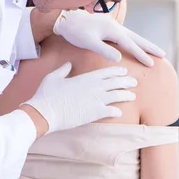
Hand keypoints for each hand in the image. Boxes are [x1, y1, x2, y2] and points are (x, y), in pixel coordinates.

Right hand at [22, 62, 136, 133]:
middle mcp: (94, 87)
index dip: (117, 71)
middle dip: (126, 81)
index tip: (124, 71)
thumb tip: (68, 64)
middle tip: (134, 82)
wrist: (45, 112)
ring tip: (132, 96)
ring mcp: (96, 100)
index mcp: (85, 77)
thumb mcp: (53, 77)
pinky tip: (119, 112)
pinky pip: (111, 111)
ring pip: (117, 96)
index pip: (106, 72)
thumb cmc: (47, 95)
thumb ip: (63, 70)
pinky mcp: (95, 114)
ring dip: (126, 95)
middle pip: (116, 83)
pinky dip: (117, 111)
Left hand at [53, 10, 164, 66]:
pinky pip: (126, 36)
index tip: (151, 63)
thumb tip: (118, 57)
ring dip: (144, 44)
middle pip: (137, 38)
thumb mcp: (88, 42)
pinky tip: (135, 46)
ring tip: (154, 51)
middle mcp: (115, 27)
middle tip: (163, 54)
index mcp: (112, 30)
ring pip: (133, 36)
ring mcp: (113, 27)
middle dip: (150, 47)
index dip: (141, 55)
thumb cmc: (76, 31)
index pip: (130, 45)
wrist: (67, 19)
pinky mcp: (108, 29)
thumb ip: (103, 49)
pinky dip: (134, 42)